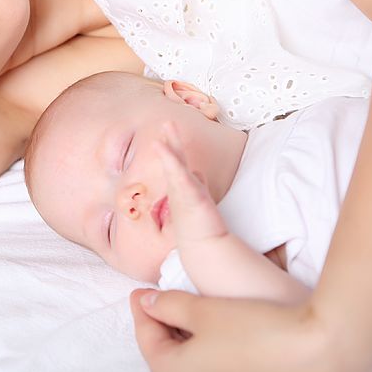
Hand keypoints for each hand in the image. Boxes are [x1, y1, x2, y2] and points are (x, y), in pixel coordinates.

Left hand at [129, 288, 359, 371]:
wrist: (316, 356)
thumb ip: (168, 305)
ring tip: (188, 303)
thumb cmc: (254, 331)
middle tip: (160, 293)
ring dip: (185, 331)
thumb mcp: (202, 310)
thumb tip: (147, 301)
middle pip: (165, 349)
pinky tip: (215, 324)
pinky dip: (206, 344)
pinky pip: (211, 366)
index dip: (143, 306)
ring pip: (188, 357)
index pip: (146, 335)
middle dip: (162, 320)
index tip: (140, 287)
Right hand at [155, 121, 229, 254]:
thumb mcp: (200, 200)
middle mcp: (181, 188)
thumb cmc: (202, 227)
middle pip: (175, 159)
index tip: (171, 132)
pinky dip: (171, 162)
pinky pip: (179, 175)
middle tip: (166, 123)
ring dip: (170, 146)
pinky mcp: (188, 195)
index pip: (179, 163)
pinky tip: (166, 152)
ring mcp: (184, 191)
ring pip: (175, 164)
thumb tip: (198, 172)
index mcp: (184, 187)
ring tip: (166, 128)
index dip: (174, 148)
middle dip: (170, 141)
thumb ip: (198, 185)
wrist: (204, 248)